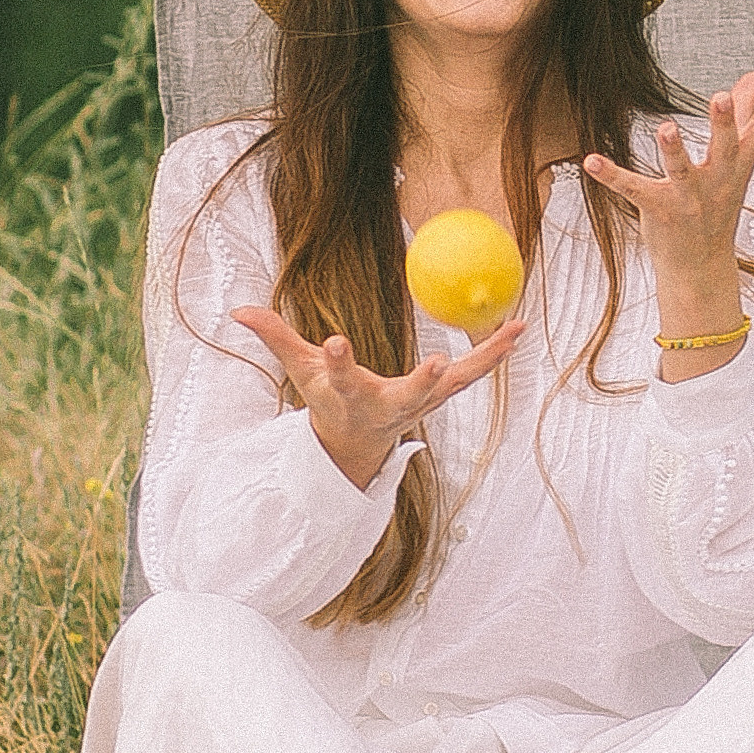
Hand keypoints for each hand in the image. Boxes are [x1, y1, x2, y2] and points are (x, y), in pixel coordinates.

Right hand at [232, 303, 523, 489]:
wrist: (357, 442)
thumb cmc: (328, 399)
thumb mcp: (300, 371)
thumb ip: (274, 337)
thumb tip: (237, 310)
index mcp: (350, 396)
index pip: (339, 377)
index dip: (336, 362)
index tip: (333, 343)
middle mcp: (389, 405)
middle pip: (408, 394)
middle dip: (423, 383)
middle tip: (440, 365)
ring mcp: (421, 403)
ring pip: (455, 385)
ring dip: (483, 360)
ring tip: (511, 331)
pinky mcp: (441, 396)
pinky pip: (473, 375)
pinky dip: (494, 353)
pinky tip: (516, 330)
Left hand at [582, 69, 753, 369]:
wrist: (701, 268)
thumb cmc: (717, 204)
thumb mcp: (736, 162)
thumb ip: (745, 116)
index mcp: (740, 165)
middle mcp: (720, 180)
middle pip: (727, 148)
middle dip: (725, 124)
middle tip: (722, 96)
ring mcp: (690, 198)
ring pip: (682, 172)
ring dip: (674, 151)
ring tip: (666, 128)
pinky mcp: (659, 210)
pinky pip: (634, 190)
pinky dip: (613, 176)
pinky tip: (591, 161)